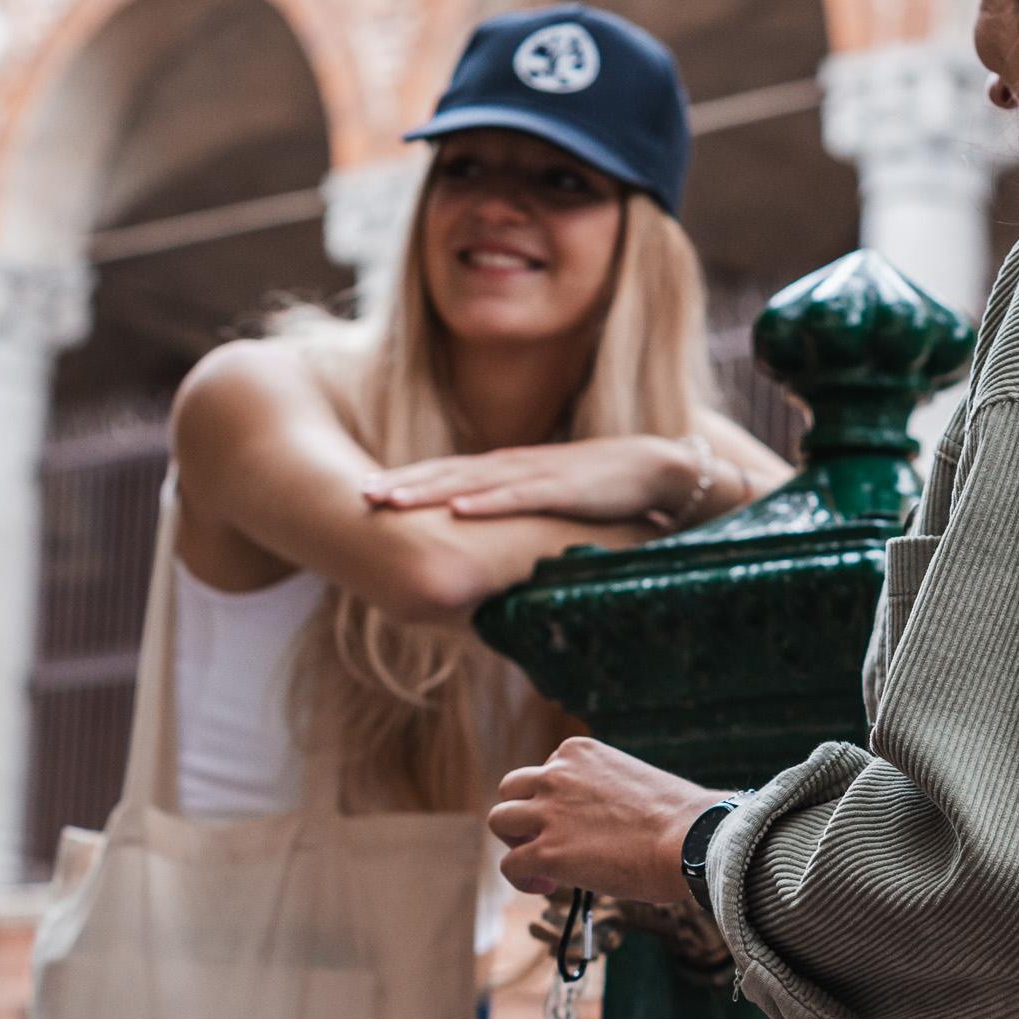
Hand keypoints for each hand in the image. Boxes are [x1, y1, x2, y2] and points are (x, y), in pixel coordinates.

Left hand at [364, 436, 696, 523]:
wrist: (657, 470)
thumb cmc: (603, 493)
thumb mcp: (550, 509)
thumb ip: (519, 523)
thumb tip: (491, 552)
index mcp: (508, 472)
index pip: (449, 475)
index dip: (408, 482)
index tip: (368, 494)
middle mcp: (514, 466)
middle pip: (447, 473)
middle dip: (402, 483)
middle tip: (361, 496)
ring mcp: (536, 474)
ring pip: (471, 481)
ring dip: (428, 489)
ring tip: (390, 500)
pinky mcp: (563, 487)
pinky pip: (518, 496)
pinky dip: (485, 502)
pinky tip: (457, 509)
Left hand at [490, 738, 711, 906]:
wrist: (691, 837)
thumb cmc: (681, 818)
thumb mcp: (635, 783)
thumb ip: (607, 793)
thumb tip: (606, 825)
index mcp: (579, 752)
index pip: (548, 770)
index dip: (556, 800)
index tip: (574, 821)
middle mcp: (557, 775)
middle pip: (512, 789)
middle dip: (525, 815)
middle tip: (545, 839)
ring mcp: (548, 813)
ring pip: (501, 821)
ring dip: (516, 842)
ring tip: (540, 863)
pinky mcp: (546, 852)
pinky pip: (511, 865)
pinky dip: (522, 879)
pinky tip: (547, 886)